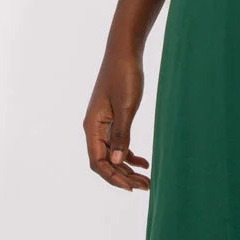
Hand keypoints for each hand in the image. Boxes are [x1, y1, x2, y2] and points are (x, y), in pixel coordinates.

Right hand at [85, 50, 149, 190]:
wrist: (124, 52)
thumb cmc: (124, 76)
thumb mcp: (126, 107)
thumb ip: (121, 135)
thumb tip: (115, 162)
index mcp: (92, 126)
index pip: (98, 162)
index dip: (113, 177)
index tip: (131, 187)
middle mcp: (94, 128)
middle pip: (105, 162)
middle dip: (123, 177)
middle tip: (146, 186)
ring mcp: (103, 124)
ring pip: (112, 155)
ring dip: (127, 169)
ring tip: (147, 180)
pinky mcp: (112, 119)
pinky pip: (118, 144)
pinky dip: (129, 155)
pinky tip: (144, 162)